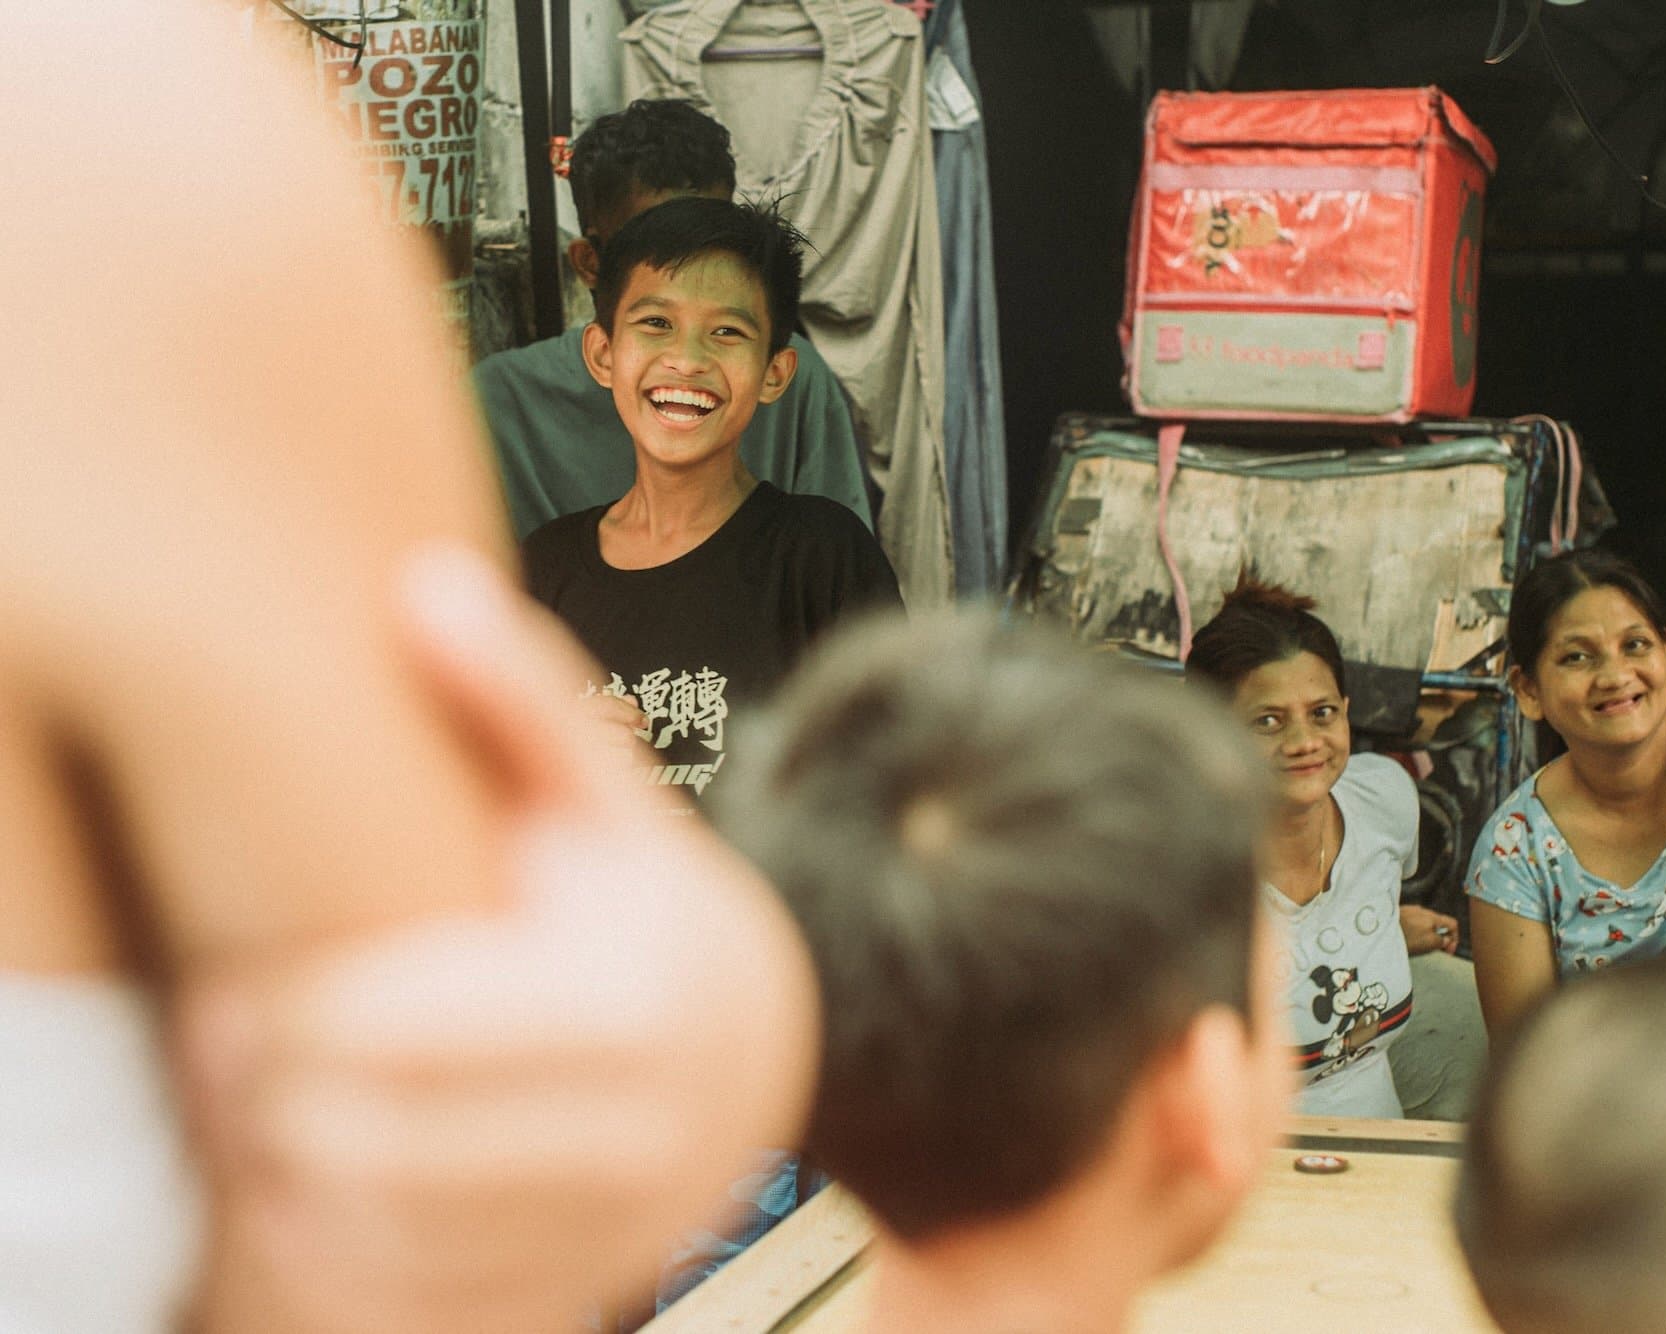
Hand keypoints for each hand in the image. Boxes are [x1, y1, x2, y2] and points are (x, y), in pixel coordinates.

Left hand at [177, 546, 818, 1332]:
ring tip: (260, 1110)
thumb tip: (422, 582)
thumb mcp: (601, 799)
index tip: (232, 977)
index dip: (278, 1009)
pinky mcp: (585, 1290)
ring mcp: (619, 1230)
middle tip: (224, 1044)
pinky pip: (411, 1307)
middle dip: (266, 1099)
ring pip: (373, 1246)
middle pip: (364, 1146)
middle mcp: (643, 1134)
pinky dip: (334, 1260)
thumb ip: (516, 696)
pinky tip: (314, 1184)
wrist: (769, 1047)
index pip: (383, 1030)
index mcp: (633, 999)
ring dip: (282, 1185)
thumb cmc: (652, 909)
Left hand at [1400, 904, 1459, 955]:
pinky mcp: (1398, 914)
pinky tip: (1407, 940)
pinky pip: (1411, 923)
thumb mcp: (1430, 943)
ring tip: (1418, 946)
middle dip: (1438, 937)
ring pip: (1424, 923)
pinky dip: (1413, 932)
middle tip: (1433, 949)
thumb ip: (1442, 941)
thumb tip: (1447, 940)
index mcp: (1433, 916)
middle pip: (1438, 924)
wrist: (1381, 931)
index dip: (1454, 938)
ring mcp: (1409, 911)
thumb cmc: (1406, 937)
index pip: (1452, 924)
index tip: (1448, 950)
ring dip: (1425, 935)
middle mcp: (1422, 910)